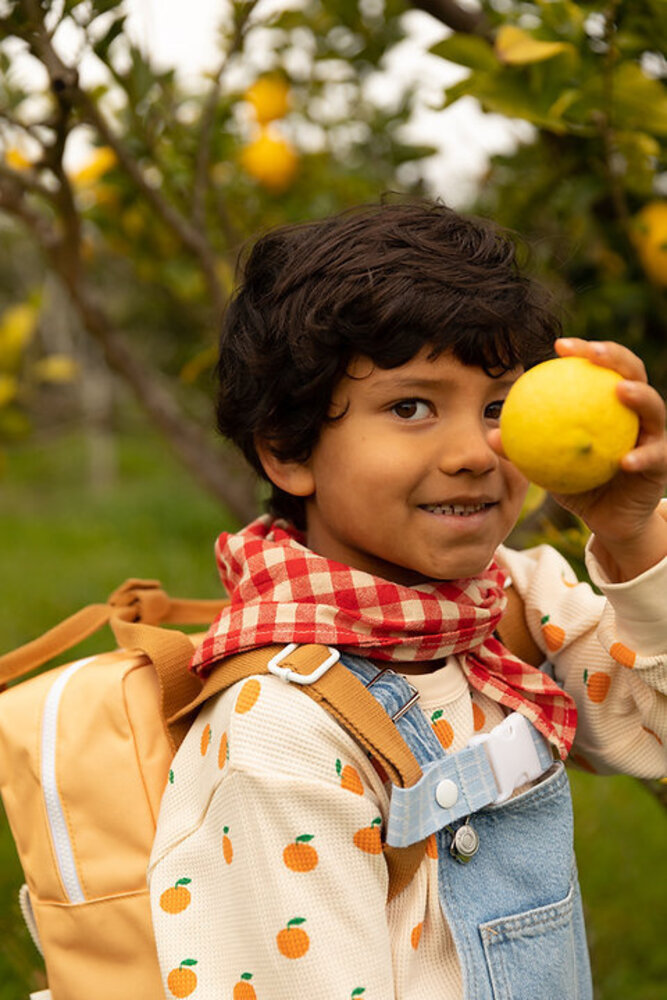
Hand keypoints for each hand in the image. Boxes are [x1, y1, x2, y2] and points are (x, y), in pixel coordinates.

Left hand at [496, 338, 666, 579]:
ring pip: (653, 407)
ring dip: (640, 395)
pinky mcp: (661, 462)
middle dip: (615, 355)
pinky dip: (641, 456)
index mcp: (606, 405)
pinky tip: (625, 460)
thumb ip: (524, 448)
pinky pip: (653, 456)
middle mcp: (634, 412)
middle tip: (593, 353)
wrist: (607, 519)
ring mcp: (652, 434)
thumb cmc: (576, 483)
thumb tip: (491, 436)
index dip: (583, 350)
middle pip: (631, 372)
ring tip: (621, 391)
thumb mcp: (546, 466)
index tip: (559, 346)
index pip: (598, 368)